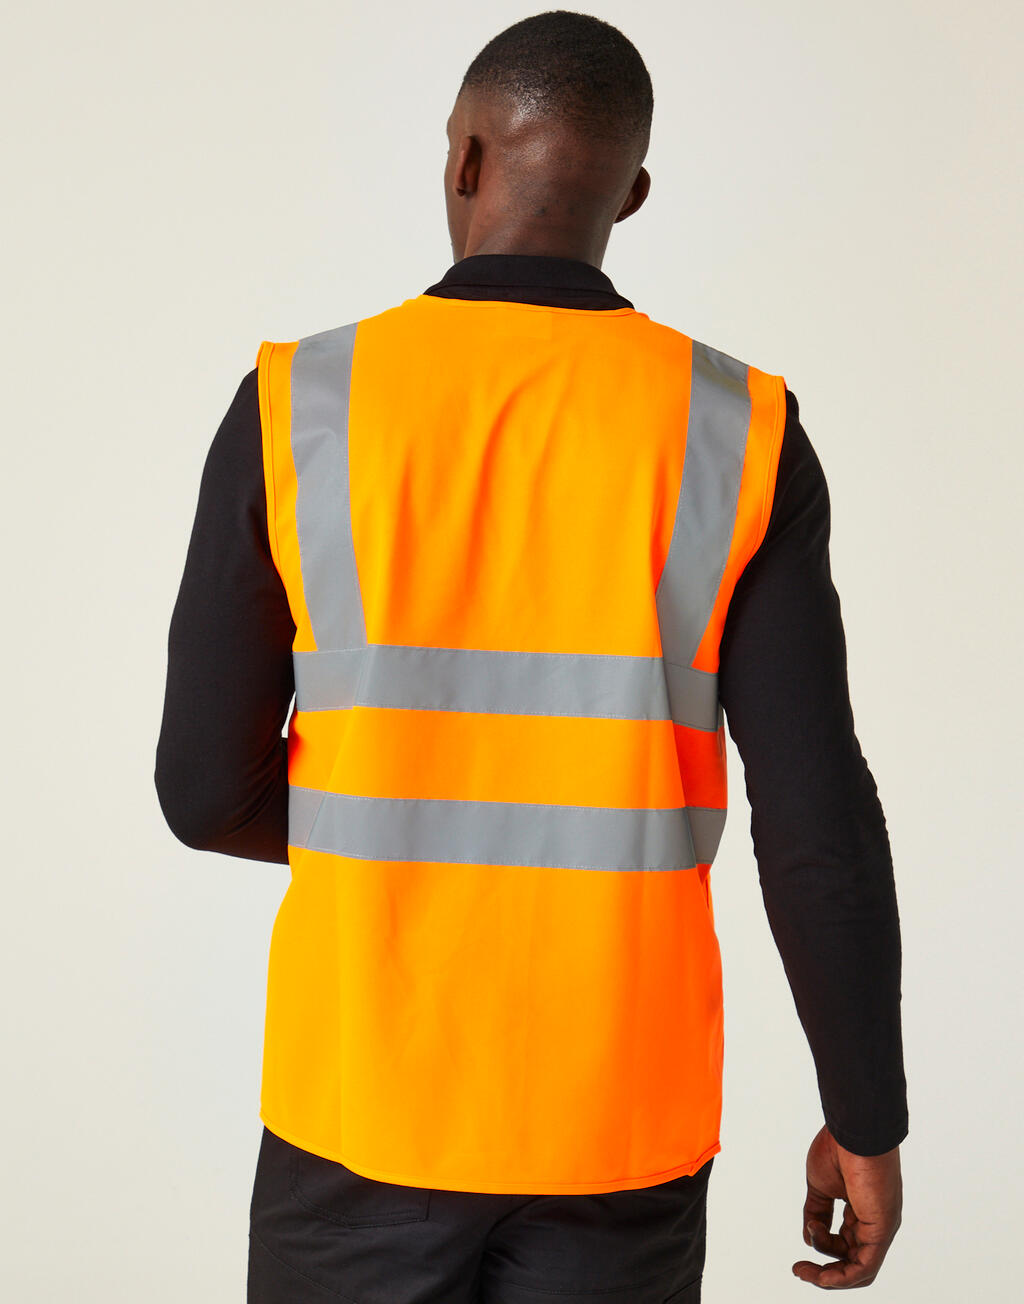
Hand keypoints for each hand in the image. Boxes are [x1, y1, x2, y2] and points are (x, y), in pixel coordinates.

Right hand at [791, 1125, 901, 1288]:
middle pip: (850, 1260)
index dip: (820, 1247)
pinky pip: (865, 1266)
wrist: (853, 1131)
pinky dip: (843, 1277)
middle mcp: (873, 1221)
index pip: (843, 1241)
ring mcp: (880, 1226)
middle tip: (799, 1269)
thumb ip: (817, 1211)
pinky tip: (823, 1277)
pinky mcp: (882, 1228)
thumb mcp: (820, 1185)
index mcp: (861, 1209)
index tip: (800, 1245)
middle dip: (823, 1270)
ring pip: (858, 1268)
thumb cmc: (838, 1148)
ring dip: (829, 1276)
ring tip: (804, 1270)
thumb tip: (808, 1237)